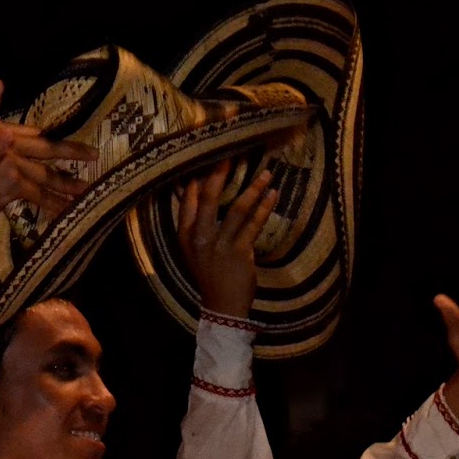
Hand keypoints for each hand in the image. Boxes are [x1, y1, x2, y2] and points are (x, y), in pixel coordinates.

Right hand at [0, 123, 96, 245]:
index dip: (56, 140)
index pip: (34, 135)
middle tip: (95, 154)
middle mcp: (7, 142)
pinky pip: (40, 196)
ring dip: (69, 184)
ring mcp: (11, 161)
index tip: (74, 144)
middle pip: (48, 147)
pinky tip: (69, 211)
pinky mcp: (12, 183)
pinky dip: (55, 205)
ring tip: (88, 189)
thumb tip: (17, 154)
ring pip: (48, 174)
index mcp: (0, 133)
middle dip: (73, 151)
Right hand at [178, 160, 276, 318]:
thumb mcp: (194, 249)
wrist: (221, 306)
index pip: (187, 198)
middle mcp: (199, 237)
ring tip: (267, 173)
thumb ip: (195, 222)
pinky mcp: (239, 252)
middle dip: (220, 172)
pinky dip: (264, 207)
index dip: (197, 176)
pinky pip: (254, 224)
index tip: (208, 155)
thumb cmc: (210, 275)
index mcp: (184, 234)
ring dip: (253, 188)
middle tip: (231, 152)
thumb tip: (196, 191)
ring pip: (236, 208)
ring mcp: (219, 245)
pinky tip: (273, 195)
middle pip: (208, 197)